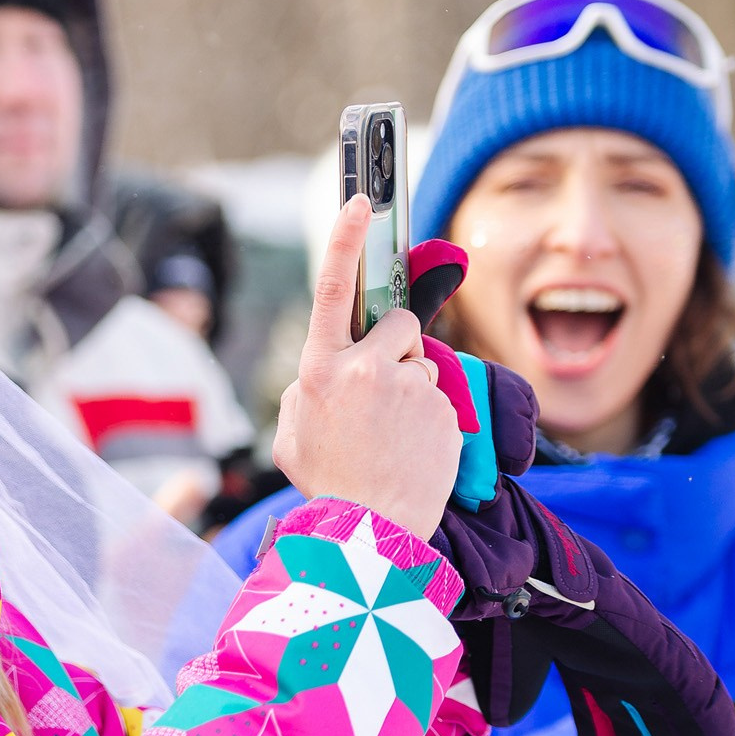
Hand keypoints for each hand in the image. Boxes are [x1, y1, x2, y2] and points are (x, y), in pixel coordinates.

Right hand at [274, 195, 459, 539]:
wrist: (369, 535)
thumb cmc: (326, 485)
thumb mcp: (290, 435)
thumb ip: (304, 391)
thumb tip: (327, 371)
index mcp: (319, 371)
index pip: (330, 290)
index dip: (343, 240)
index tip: (361, 200)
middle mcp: (365, 370)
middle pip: (395, 327)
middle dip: (395, 348)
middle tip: (381, 394)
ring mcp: (409, 390)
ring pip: (420, 367)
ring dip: (411, 391)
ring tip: (393, 439)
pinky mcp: (444, 412)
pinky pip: (440, 401)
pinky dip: (431, 422)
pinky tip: (413, 452)